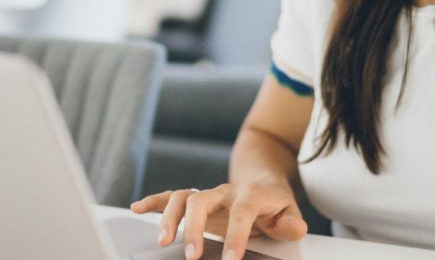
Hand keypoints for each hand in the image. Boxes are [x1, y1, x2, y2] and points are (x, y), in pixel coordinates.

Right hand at [130, 183, 307, 259]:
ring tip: (164, 241)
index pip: (241, 213)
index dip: (236, 236)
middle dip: (195, 229)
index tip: (230, 259)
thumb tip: (295, 228)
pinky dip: (154, 202)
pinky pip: (171, 197)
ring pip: (183, 197)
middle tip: (192, 256)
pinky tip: (138, 209)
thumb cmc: (273, 204)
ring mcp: (208, 195)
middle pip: (203, 201)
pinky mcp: (195, 199)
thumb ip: (291, 223)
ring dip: (170, 217)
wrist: (262, 181)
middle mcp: (225, 192)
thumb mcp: (289, 212)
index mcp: (250, 195)